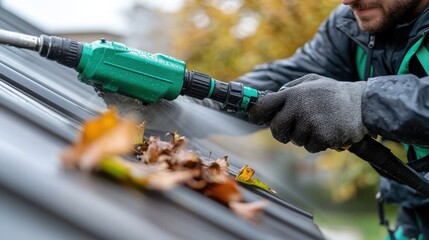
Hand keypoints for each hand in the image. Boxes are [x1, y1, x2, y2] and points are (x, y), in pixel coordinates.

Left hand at [248, 74, 368, 152]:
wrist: (364, 103)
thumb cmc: (335, 93)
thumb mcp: (311, 81)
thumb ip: (291, 88)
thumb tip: (272, 98)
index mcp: (293, 93)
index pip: (263, 106)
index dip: (255, 114)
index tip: (255, 118)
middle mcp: (298, 107)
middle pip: (276, 129)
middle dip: (281, 132)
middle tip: (290, 130)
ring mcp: (310, 122)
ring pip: (295, 140)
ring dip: (304, 137)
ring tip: (319, 124)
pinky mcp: (322, 136)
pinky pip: (311, 147)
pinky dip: (318, 143)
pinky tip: (328, 132)